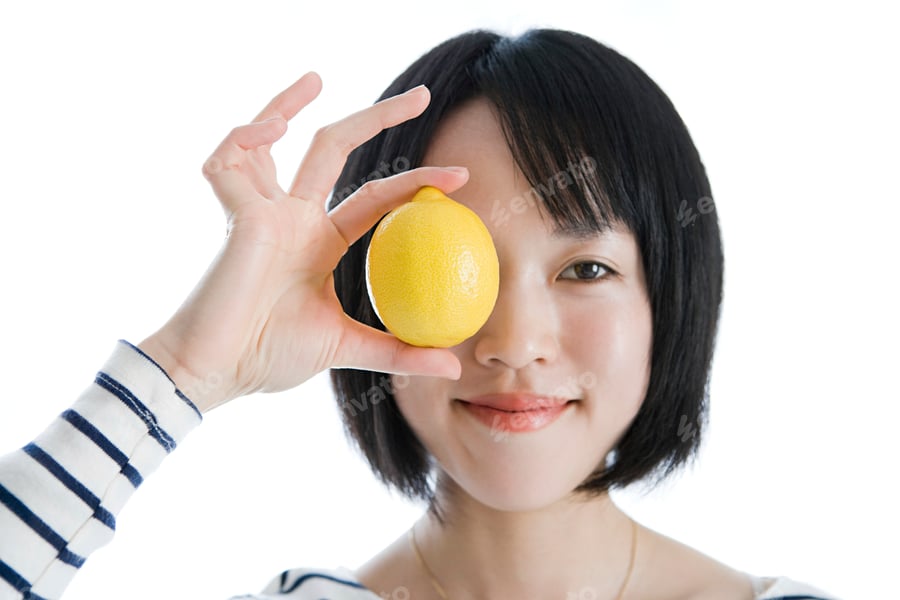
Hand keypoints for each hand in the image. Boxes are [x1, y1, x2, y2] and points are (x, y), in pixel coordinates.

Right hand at [139, 72, 465, 411]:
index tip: (462, 176)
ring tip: (317, 79)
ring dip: (286, 103)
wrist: (213, 373)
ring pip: (272, 139)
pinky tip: (275, 132)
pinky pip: (229, 162)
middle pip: (334, 148)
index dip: (416, 182)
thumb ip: (398, 353)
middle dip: (378, 116)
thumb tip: (455, 369)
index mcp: (319, 242)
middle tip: (424, 94)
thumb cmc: (268, 357)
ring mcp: (260, 211)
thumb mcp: (346, 349)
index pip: (375, 198)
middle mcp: (292, 217)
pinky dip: (247, 138)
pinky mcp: (233, 215)